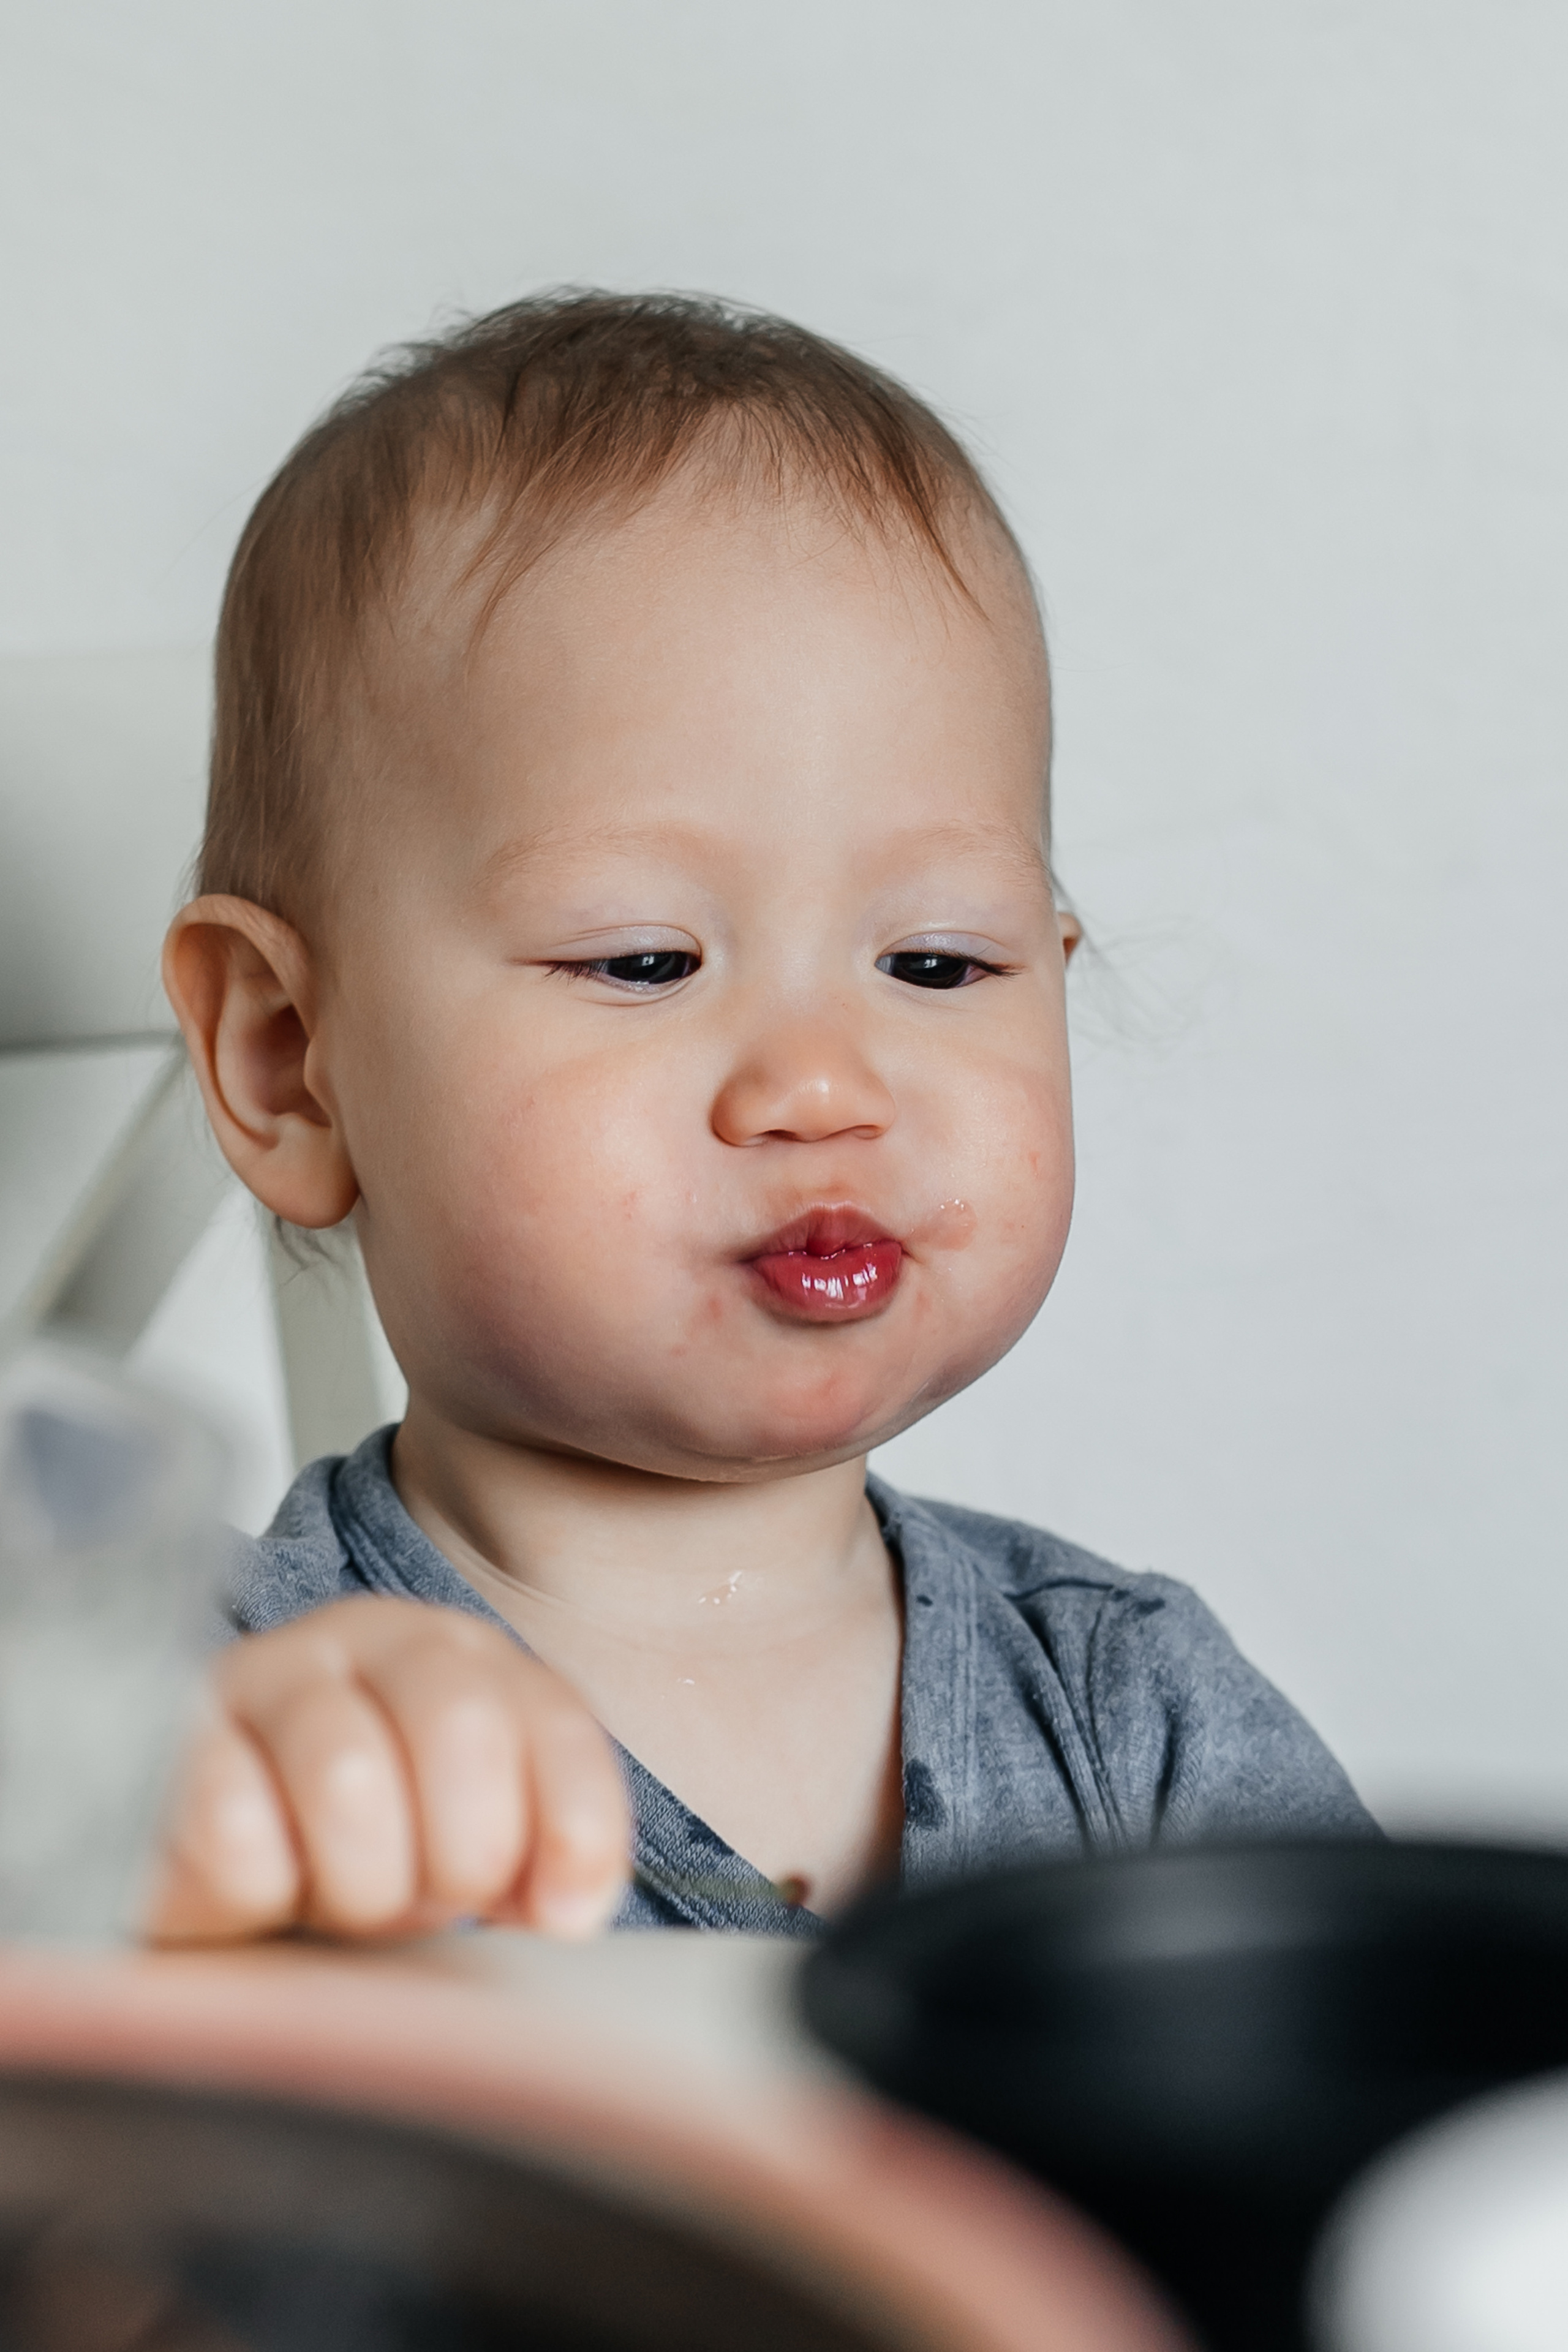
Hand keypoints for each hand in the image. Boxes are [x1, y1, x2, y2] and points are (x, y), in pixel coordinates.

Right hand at [147, 1596, 629, 1943]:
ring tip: (341, 1892)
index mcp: (464, 1655)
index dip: (575, 1830)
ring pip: (350, 1777)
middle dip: (461, 1855)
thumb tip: (569, 1908)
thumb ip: (543, 1853)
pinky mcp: (172, 1735)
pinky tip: (263, 1883)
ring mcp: (267, 1675)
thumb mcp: (471, 1839)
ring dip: (361, 1882)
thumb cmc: (366, 1841)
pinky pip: (234, 1825)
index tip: (558, 1918)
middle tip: (426, 1898)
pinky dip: (262, 1888)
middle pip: (463, 1728)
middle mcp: (370, 1638)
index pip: (556, 1723)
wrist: (216, 1848)